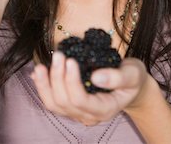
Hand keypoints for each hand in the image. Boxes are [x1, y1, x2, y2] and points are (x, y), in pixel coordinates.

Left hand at [31, 52, 152, 125]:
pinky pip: (52, 100)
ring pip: (54, 104)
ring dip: (45, 85)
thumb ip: (118, 77)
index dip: (72, 81)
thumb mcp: (133, 74)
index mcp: (104, 109)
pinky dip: (42, 87)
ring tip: (40, 66)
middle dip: (57, 78)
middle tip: (58, 55)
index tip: (70, 60)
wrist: (131, 86)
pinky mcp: (71, 104)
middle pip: (64, 102)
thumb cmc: (133, 79)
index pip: (81, 100)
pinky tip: (37, 74)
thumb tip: (96, 76)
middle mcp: (88, 115)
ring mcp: (78, 111)